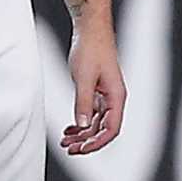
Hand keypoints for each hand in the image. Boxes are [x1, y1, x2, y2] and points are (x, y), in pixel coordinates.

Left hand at [61, 19, 124, 154]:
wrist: (90, 31)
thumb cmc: (91, 50)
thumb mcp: (83, 78)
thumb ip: (83, 102)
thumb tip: (83, 125)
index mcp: (117, 97)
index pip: (111, 129)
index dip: (96, 142)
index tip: (80, 149)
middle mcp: (114, 99)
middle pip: (103, 129)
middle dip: (87, 141)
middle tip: (68, 149)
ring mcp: (105, 96)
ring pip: (96, 123)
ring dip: (82, 134)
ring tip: (65, 141)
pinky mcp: (96, 91)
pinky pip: (91, 113)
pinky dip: (81, 122)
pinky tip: (70, 128)